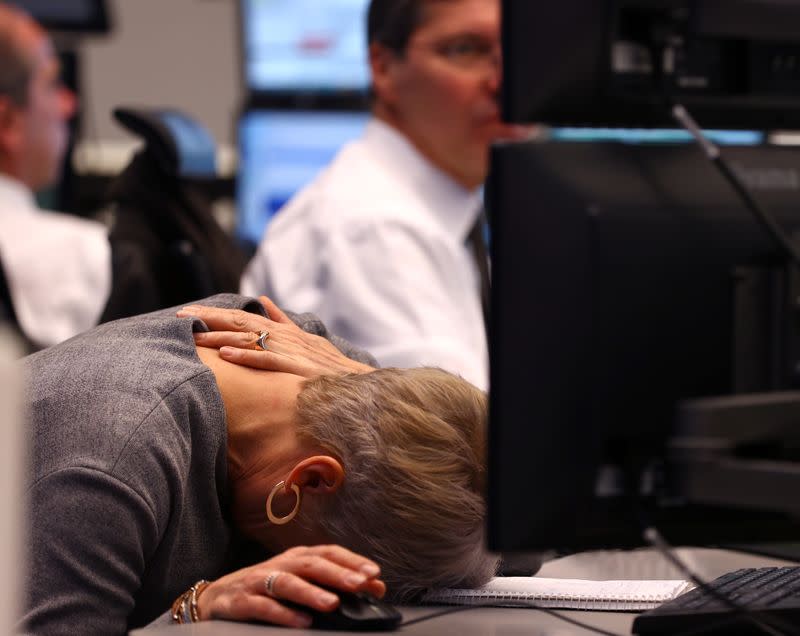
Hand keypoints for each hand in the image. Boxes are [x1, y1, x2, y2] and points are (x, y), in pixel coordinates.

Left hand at [177, 296, 373, 377]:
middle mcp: (285, 338)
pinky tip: (227, 356)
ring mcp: (291, 353)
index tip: (188, 313)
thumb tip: (263, 300)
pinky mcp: (297, 369)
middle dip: (210, 319)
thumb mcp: (307, 338)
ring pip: (250, 340)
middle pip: (241, 324)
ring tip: (196, 336)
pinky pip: (268, 361)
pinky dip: (247, 356)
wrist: (361, 385)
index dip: (215, 314)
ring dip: (221, 337)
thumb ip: (283, 320)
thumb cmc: (333, 367)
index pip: (243, 318)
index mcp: (284, 332)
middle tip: (181, 317)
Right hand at [196, 545, 385, 627]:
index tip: (374, 573)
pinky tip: (301, 623)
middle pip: (312, 564)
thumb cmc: (266, 588)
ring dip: (311, 593)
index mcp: (297, 558)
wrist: (216, 596)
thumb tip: (376, 586)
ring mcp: (260, 581)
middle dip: (338, 573)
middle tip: (361, 584)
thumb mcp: (301, 582)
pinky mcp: (242, 601)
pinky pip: (263, 607)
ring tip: (332, 604)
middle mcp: (281, 565)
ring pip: (288, 583)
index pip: (328, 552)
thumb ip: (337, 583)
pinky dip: (283, 614)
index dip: (352, 560)